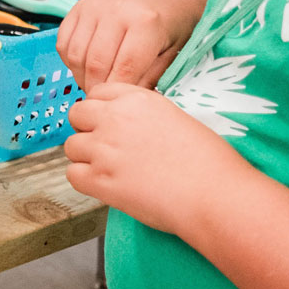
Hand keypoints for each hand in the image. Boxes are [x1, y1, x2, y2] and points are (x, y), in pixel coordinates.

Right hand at [58, 0, 212, 91]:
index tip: (116, 105)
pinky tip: (85, 67)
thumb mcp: (173, 55)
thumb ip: (149, 78)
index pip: (124, 68)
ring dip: (80, 76)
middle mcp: (116, 10)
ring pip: (75, 54)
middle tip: (102, 100)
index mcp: (145, 22)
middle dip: (96, 88)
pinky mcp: (78, 6)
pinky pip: (63, 42)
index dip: (117, 91)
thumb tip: (124, 100)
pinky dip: (70, 61)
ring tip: (94, 84)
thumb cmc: (174, 27)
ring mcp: (93, 6)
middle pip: (95, 62)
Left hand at [63, 83, 246, 236]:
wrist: (216, 195)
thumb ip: (145, 116)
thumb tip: (128, 125)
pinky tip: (107, 186)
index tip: (111, 125)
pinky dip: (86, 181)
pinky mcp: (100, 179)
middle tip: (108, 148)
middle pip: (77, 115)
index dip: (102, 110)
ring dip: (86, 158)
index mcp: (137, 99)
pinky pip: (73, 175)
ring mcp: (104, 149)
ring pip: (71, 146)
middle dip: (88, 130)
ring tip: (112, 170)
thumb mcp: (177, 119)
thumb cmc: (210, 163)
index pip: (97, 93)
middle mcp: (115, 119)